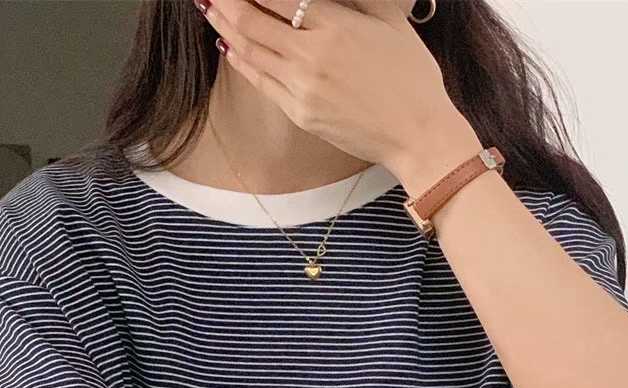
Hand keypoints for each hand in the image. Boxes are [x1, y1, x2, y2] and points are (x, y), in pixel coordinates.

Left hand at [197, 0, 470, 177]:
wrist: (418, 134)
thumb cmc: (411, 75)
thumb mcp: (389, 19)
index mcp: (334, 25)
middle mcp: (311, 55)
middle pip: (251, 21)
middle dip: (226, 2)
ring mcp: (302, 88)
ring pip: (250, 51)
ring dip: (224, 27)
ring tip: (208, 9)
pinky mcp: (300, 114)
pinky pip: (261, 81)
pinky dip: (242, 61)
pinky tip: (230, 46)